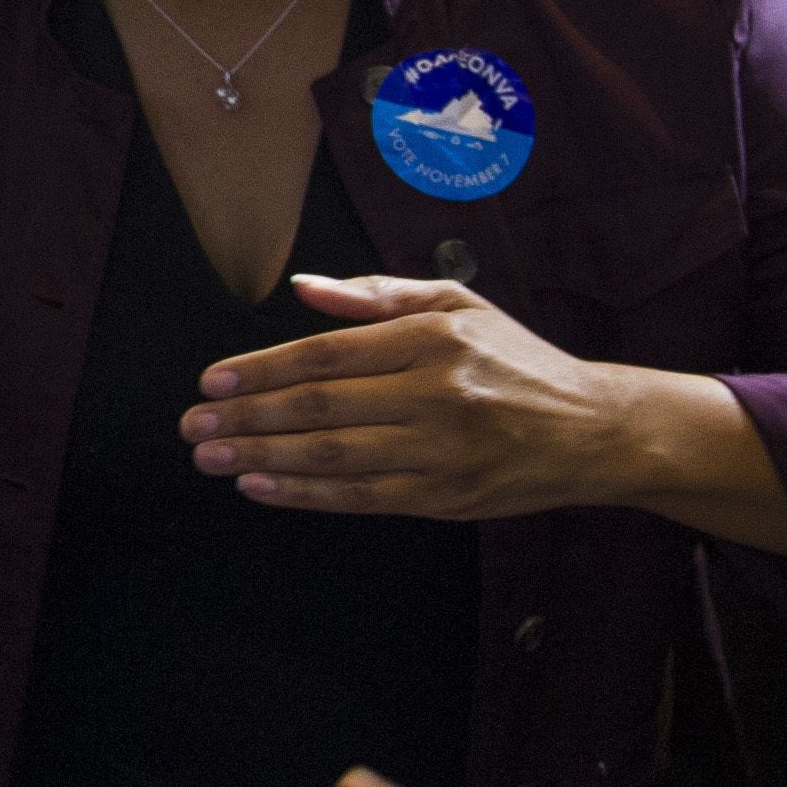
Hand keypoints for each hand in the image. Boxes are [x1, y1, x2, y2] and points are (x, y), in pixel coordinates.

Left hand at [181, 277, 637, 517]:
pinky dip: (305, 494)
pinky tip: (262, 486)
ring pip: (334, 457)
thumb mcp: (456, 304)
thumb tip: (302, 288)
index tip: (211, 380)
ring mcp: (441, 451)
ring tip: (211, 457)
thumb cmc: (516, 360)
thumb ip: (376, 294)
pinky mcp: (446, 498)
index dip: (262, 369)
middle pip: (321, 408)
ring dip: (262, 458)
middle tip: (193, 425)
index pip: (327, 354)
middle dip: (246, 418)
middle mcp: (436, 393)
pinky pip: (360, 498)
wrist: (593, 429)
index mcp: (433, 337)